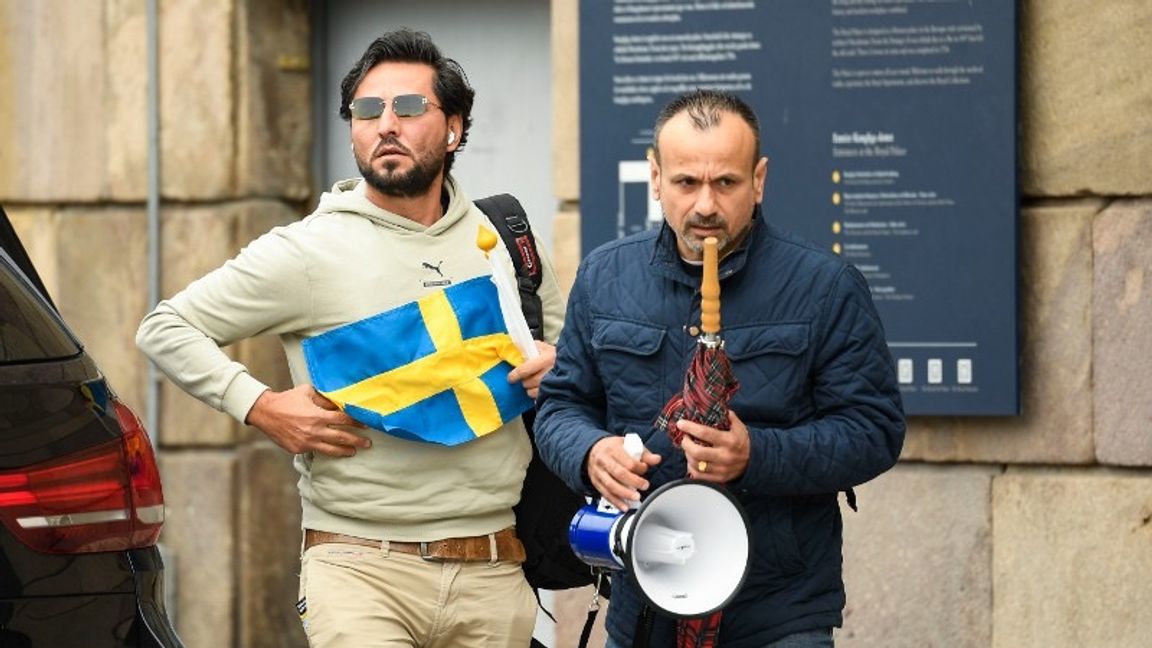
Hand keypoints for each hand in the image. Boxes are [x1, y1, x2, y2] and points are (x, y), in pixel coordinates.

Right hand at [245, 385, 370, 456]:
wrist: (265, 412)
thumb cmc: (288, 399)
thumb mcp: (308, 393)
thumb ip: (325, 399)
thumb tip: (340, 402)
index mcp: (318, 415)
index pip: (344, 420)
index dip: (357, 422)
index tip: (366, 425)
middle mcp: (314, 430)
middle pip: (342, 437)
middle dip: (357, 441)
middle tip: (367, 443)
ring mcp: (306, 442)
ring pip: (331, 450)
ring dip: (345, 451)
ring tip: (354, 452)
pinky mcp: (298, 449)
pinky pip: (316, 451)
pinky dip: (325, 451)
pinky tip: (333, 451)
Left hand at [507, 340, 555, 398]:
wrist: (574, 364)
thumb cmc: (557, 356)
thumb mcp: (545, 348)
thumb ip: (532, 347)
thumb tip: (518, 348)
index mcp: (547, 358)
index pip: (525, 369)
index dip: (515, 375)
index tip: (511, 378)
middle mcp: (550, 371)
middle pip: (529, 382)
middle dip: (525, 381)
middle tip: (526, 378)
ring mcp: (554, 383)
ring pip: (533, 392)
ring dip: (530, 389)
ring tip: (534, 384)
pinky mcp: (557, 392)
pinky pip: (541, 398)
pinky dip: (538, 395)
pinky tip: (541, 390)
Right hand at [586, 436, 661, 510]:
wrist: (592, 450)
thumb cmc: (612, 448)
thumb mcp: (627, 444)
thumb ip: (643, 453)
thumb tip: (657, 459)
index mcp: (612, 449)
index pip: (628, 461)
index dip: (640, 467)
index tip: (645, 468)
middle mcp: (603, 461)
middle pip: (619, 473)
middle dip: (634, 482)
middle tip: (645, 485)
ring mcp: (598, 473)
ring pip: (611, 486)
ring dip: (625, 494)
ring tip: (636, 498)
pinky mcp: (596, 483)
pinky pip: (605, 494)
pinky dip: (616, 502)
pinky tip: (625, 507)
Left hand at [678, 410, 749, 482]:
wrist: (754, 461)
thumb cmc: (742, 441)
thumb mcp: (738, 427)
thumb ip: (727, 416)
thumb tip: (713, 406)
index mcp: (729, 441)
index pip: (705, 433)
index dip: (690, 428)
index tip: (681, 423)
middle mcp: (725, 456)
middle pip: (697, 452)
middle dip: (685, 443)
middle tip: (684, 438)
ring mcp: (722, 469)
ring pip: (696, 464)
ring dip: (687, 455)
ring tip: (688, 448)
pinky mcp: (719, 479)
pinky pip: (699, 476)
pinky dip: (691, 468)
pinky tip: (692, 460)